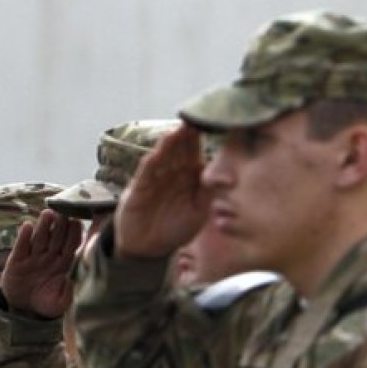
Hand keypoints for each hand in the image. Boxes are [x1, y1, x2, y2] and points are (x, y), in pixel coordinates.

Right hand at [1, 210, 81, 318]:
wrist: (23, 308)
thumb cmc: (46, 302)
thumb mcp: (58, 304)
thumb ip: (67, 295)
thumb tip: (71, 282)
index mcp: (63, 264)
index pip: (71, 245)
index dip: (74, 234)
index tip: (77, 222)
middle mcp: (49, 256)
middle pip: (56, 238)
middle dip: (60, 225)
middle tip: (63, 212)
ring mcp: (33, 257)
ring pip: (40, 239)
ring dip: (43, 226)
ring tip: (47, 214)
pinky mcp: (17, 260)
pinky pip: (21, 247)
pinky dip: (23, 237)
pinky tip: (26, 226)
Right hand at [114, 123, 209, 257]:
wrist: (148, 248)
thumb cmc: (176, 228)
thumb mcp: (199, 213)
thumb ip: (209, 194)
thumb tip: (227, 177)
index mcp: (188, 176)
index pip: (195, 153)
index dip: (201, 140)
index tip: (212, 125)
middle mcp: (172, 172)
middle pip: (180, 150)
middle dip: (187, 136)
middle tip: (196, 119)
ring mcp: (155, 178)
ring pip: (164, 156)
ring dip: (170, 144)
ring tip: (179, 130)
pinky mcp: (139, 188)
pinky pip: (146, 172)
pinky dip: (152, 161)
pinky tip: (158, 152)